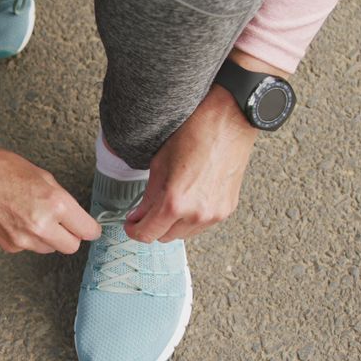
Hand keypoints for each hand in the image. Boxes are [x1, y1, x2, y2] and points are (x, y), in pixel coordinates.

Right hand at [0, 146, 100, 253]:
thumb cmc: (0, 167)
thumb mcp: (43, 176)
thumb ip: (62, 200)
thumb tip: (74, 217)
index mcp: (55, 204)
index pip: (87, 230)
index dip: (90, 228)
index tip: (89, 227)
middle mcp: (41, 225)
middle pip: (71, 246)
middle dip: (71, 235)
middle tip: (64, 223)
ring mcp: (23, 239)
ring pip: (50, 249)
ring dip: (49, 237)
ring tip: (33, 215)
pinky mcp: (9, 245)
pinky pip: (30, 247)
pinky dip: (29, 237)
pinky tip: (17, 219)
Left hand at [123, 84, 258, 242]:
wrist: (229, 122)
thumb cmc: (193, 135)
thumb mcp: (159, 164)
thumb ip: (147, 197)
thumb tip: (138, 216)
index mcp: (175, 202)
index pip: (147, 234)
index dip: (134, 231)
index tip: (131, 225)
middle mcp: (196, 214)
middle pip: (165, 238)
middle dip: (152, 226)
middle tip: (146, 211)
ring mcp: (214, 215)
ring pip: (183, 234)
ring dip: (172, 224)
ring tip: (169, 202)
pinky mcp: (227, 210)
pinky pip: (201, 225)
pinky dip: (190, 218)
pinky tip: (188, 199)